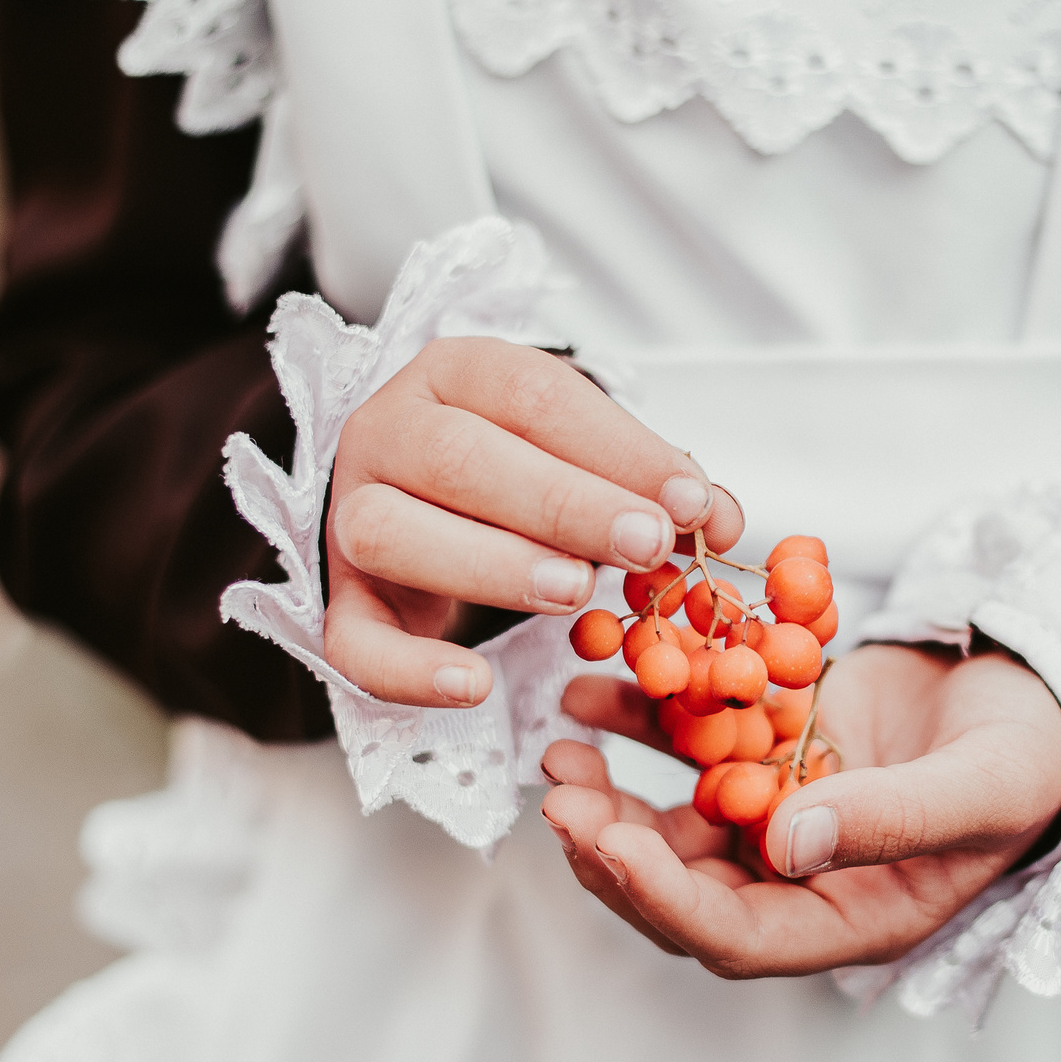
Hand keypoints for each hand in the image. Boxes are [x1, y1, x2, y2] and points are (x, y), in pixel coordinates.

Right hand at [323, 338, 742, 706]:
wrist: (414, 506)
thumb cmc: (513, 474)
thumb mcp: (580, 454)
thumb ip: (646, 481)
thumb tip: (720, 519)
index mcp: (455, 375)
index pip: (533, 394)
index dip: (617, 448)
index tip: (690, 499)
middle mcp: (388, 432)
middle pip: (459, 457)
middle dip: (563, 503)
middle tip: (644, 544)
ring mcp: (350, 515)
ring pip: (392, 533)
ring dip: (492, 564)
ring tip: (575, 593)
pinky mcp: (339, 601)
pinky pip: (352, 639)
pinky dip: (409, 670)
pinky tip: (471, 686)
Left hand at [539, 644, 1060, 977]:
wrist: (1043, 690)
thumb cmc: (1030, 756)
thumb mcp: (979, 788)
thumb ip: (889, 819)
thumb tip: (784, 844)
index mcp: (851, 916)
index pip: (736, 935)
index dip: (665, 900)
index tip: (609, 846)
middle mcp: (802, 881)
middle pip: (682, 888)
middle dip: (613, 849)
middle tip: (562, 798)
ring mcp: (779, 817)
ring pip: (670, 824)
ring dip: (609, 795)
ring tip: (559, 746)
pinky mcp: (769, 756)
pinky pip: (687, 752)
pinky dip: (639, 725)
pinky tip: (594, 693)